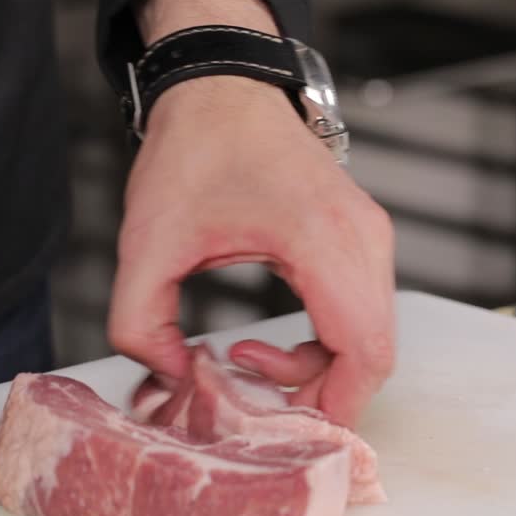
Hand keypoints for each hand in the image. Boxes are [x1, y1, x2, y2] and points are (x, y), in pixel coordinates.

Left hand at [106, 74, 395, 426]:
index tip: (283, 428)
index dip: (334, 406)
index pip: (364, 351)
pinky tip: (274, 336)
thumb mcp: (145, 240)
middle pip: (377, 353)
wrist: (223, 87)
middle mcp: (363, 238)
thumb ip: (138, 321)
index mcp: (322, 238)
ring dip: (323, 369)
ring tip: (251, 357)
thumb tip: (175, 376)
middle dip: (324, 396)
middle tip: (258, 404)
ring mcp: (371, 235)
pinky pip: (365, 311)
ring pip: (374, 336)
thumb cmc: (194, 150)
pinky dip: (330, 342)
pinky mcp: (364, 236)